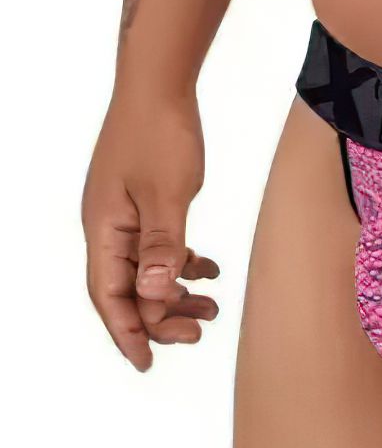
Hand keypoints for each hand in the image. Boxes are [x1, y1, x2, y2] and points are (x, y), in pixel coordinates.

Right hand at [82, 89, 219, 369]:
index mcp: (104, 229)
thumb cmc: (159, 133)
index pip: (109, 295)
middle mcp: (107, 226)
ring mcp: (123, 213)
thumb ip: (162, 246)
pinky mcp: (142, 200)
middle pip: (127, 289)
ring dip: (175, 291)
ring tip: (211, 309)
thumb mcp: (168, 194)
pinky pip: (158, 245)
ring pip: (146, 269)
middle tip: (198, 334)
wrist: (159, 83)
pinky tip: (209, 268)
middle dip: (159, 317)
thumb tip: (151, 294)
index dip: (127, 332)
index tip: (147, 363)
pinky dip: (181, 261)